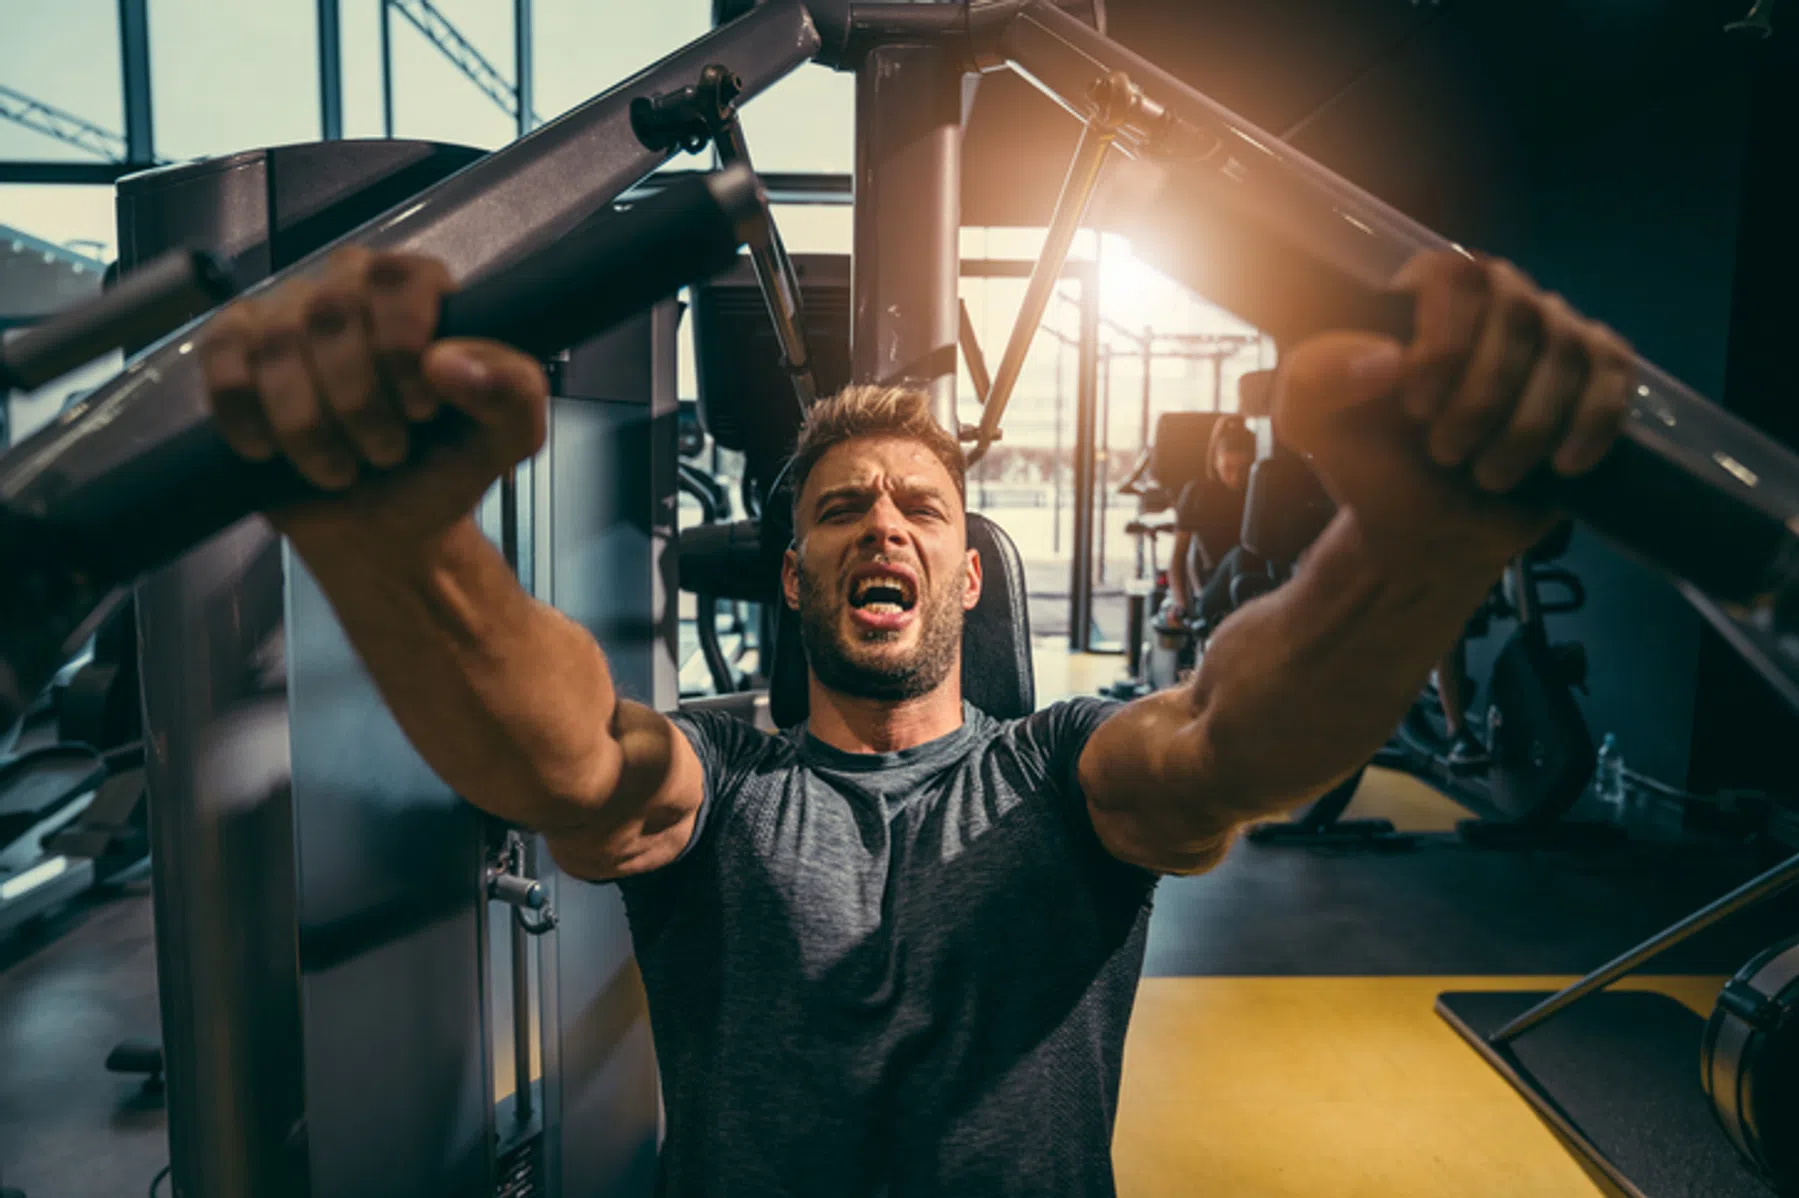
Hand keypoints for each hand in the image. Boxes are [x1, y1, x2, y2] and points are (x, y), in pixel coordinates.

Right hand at [198, 247, 547, 555]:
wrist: (385, 527)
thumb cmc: (443, 467)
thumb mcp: (507, 439)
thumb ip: (512, 392)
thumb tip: (449, 361)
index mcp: (419, 291)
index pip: (400, 276)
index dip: (403, 343)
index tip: (422, 408)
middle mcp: (349, 288)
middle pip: (332, 309)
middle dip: (359, 400)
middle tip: (387, 452)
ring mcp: (286, 315)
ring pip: (276, 342)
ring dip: (309, 424)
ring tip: (342, 468)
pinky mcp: (235, 351)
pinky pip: (223, 362)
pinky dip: (249, 418)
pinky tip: (274, 452)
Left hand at [1272, 250, 1635, 570]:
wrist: (1423, 528)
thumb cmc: (1369, 463)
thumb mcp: (1311, 423)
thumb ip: (1316, 379)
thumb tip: (1386, 360)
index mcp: (1427, 294)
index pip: (1453, 274)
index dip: (1442, 340)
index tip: (1415, 406)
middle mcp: (1497, 298)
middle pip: (1518, 312)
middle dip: (1483, 395)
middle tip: (1446, 452)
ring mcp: (1553, 332)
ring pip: (1567, 350)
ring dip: (1525, 426)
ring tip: (1486, 474)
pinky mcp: (1597, 373)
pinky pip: (1613, 376)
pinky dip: (1590, 424)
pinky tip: (1561, 465)